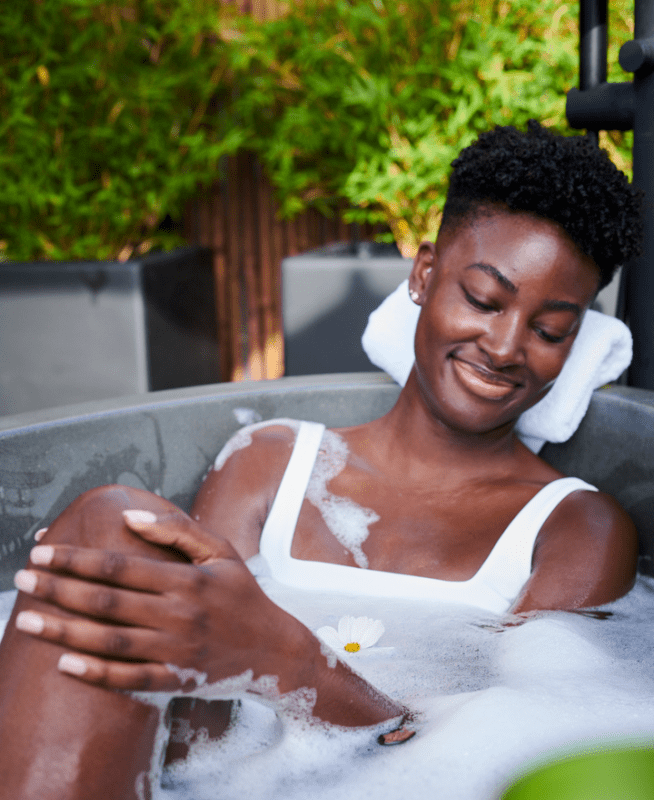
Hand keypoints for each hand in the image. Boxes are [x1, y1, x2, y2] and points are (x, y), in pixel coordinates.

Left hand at [13, 510, 309, 694]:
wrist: (273, 649)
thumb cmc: (242, 594)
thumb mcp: (221, 552)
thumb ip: (178, 530)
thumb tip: (130, 516)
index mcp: (187, 579)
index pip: (120, 565)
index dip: (77, 558)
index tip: (42, 552)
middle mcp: (178, 614)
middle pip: (107, 602)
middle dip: (60, 589)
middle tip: (22, 580)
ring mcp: (176, 650)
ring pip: (110, 641)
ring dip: (64, 632)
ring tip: (28, 621)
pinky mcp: (176, 679)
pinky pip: (129, 679)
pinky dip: (96, 674)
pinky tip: (64, 664)